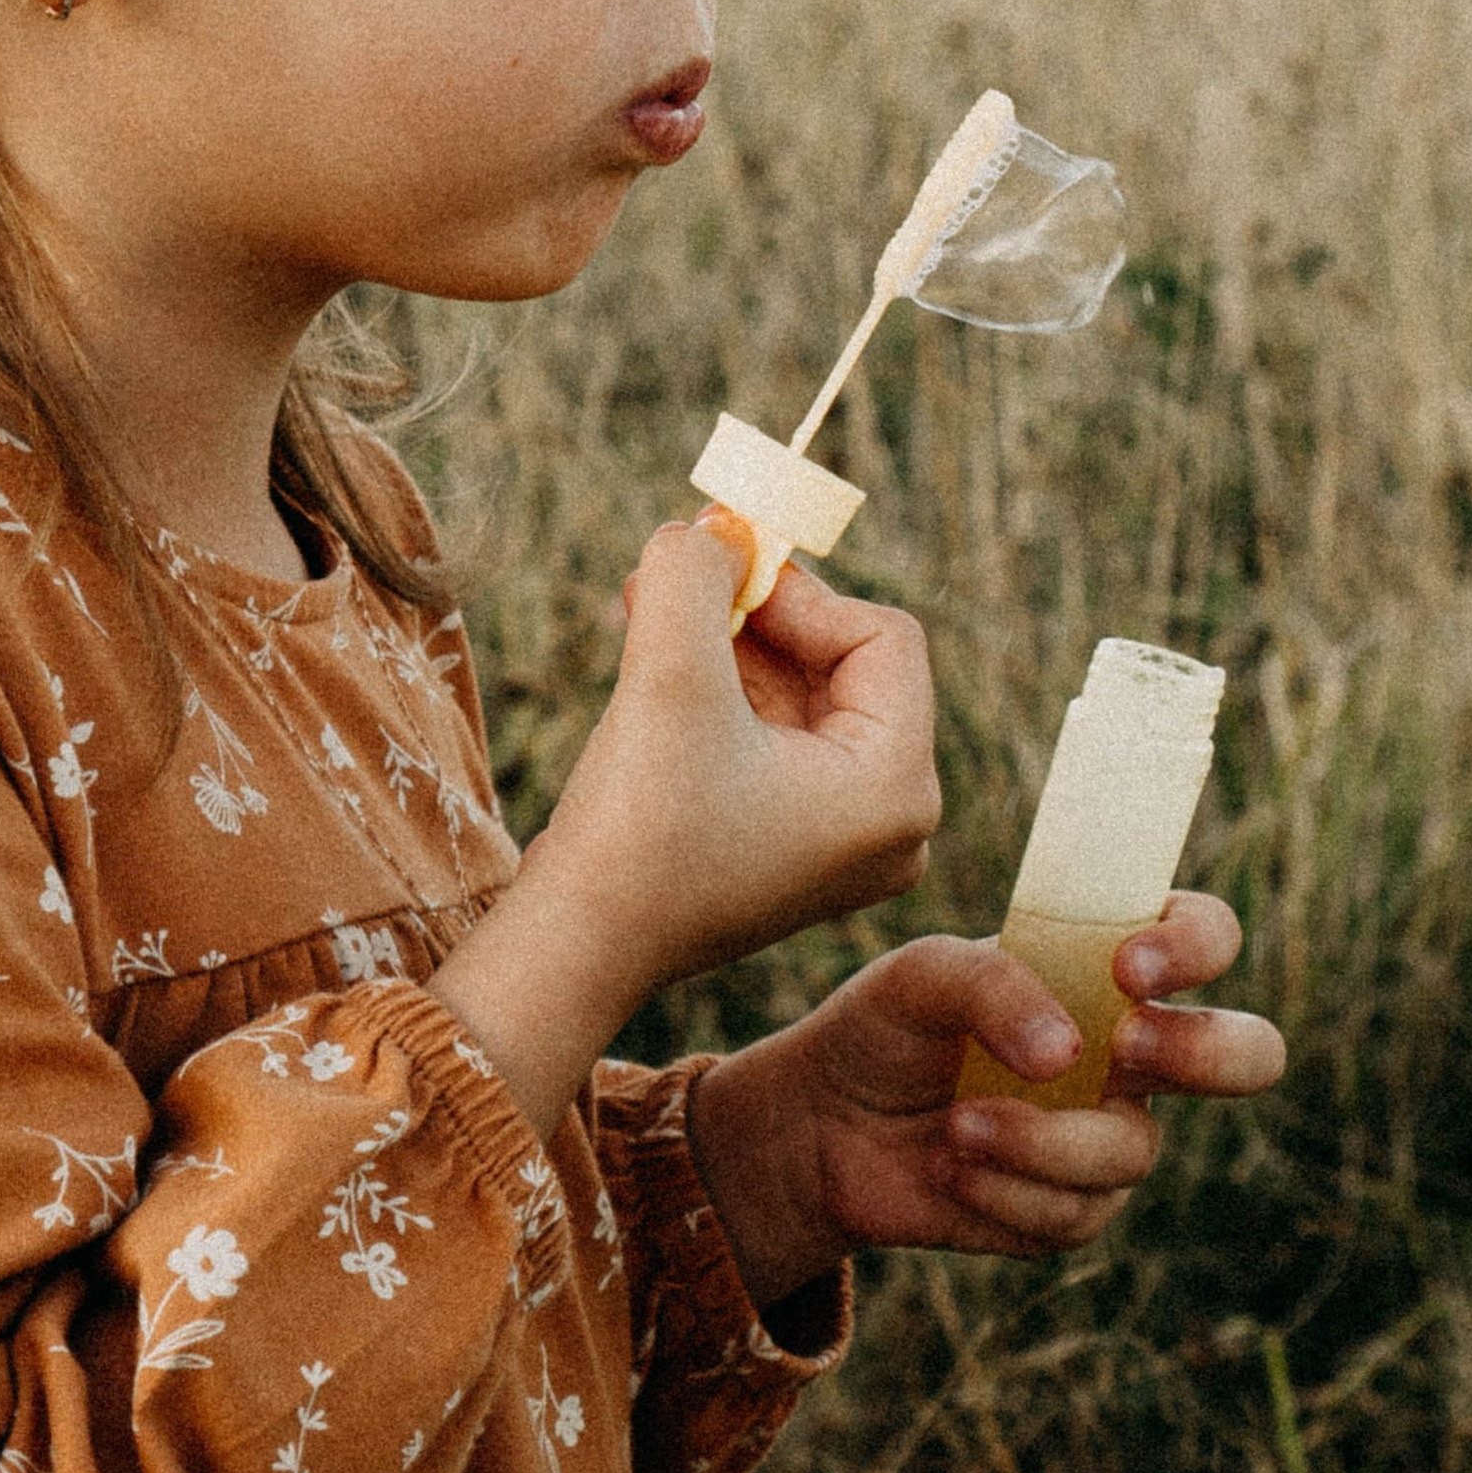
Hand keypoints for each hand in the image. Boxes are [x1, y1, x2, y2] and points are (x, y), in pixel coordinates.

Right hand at [432, 518, 938, 1139]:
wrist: (574, 947)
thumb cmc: (637, 826)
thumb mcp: (672, 675)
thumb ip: (697, 575)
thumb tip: (714, 525)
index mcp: (898, 788)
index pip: (879, 635)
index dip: (797, 591)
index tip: (717, 568)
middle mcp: (893, 821)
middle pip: (845, 663)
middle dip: (757, 615)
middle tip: (680, 568)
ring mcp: (844, 841)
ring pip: (803, 695)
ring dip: (730, 645)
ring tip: (651, 604)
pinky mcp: (793, 847)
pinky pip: (777, 738)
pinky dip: (723, 693)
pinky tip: (657, 654)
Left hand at [685, 891, 1285, 1304]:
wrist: (823, 1127)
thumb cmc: (887, 1027)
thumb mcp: (921, 975)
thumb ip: (993, 984)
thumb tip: (1067, 1056)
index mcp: (1110, 971)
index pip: (1206, 938)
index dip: (1195, 946)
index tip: (1128, 967)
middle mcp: (1132, 1053)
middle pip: (1249, 1053)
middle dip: (1203, 1053)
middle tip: (1121, 1049)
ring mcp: (1109, 1135)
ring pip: (1133, 1152)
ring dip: (1041, 1141)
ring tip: (957, 1125)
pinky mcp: (1071, 1209)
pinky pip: (1074, 1215)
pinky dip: (1004, 1193)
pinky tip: (949, 1170)